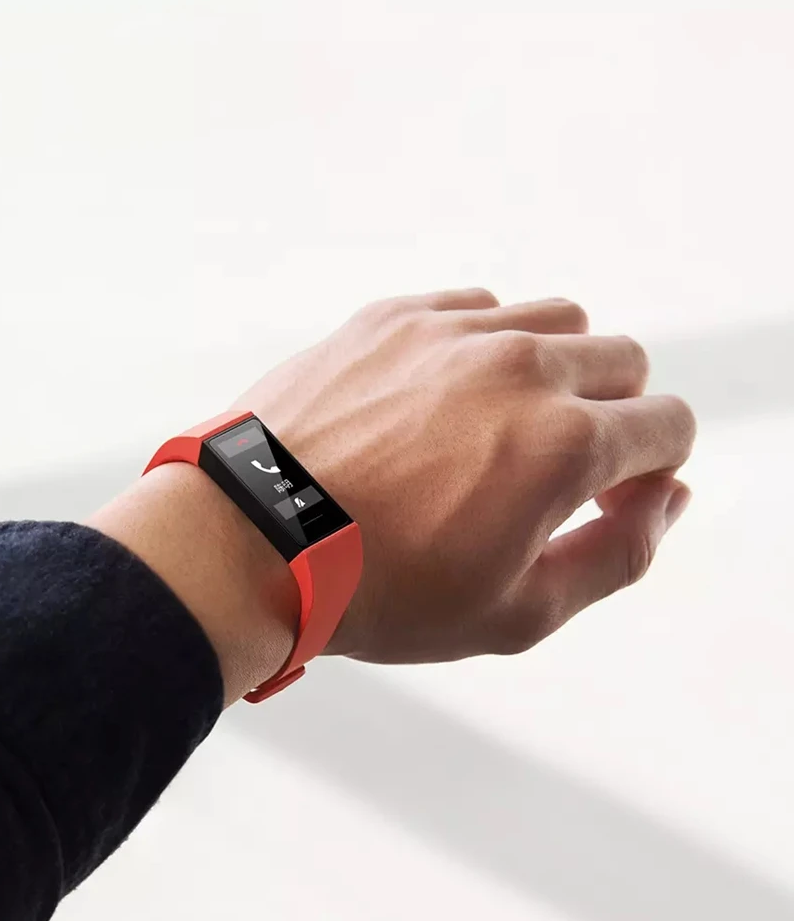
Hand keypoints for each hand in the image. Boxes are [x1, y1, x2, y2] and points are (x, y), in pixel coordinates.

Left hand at [237, 289, 695, 664]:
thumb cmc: (379, 591)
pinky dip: (486, 344)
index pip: (669, 426)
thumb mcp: (516, 614)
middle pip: (623, 361)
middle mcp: (519, 366)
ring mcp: (451, 331)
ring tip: (502, 426)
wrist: (251, 540)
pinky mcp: (392, 316)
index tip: (610, 498)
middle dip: (615, 414)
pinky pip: (477, 307)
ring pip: (556, 320)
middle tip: (558, 467)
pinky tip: (446, 397)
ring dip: (556, 368)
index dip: (653, 469)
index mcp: (564, 443)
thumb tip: (667, 499)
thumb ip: (616, 555)